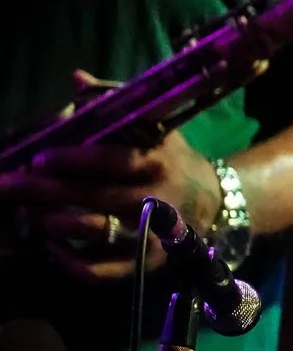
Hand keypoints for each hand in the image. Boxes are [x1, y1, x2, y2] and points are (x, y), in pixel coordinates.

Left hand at [0, 77, 222, 282]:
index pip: (113, 160)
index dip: (75, 160)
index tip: (39, 157)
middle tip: (7, 185)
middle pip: (95, 196)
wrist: (214, 201)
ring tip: (25, 213)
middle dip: (45, 191)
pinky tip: (51, 250)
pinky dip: (74, 264)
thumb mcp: (153, 126)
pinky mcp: (147, 263)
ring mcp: (153, 234)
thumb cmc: (170, 158)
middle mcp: (157, 199)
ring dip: (55, 223)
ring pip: (98, 232)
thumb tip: (77, 78)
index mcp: (157, 161)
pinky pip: (106, 271)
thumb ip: (115, 103)